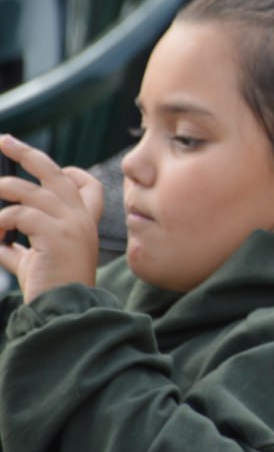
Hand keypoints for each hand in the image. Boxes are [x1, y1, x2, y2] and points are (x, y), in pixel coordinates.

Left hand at [0, 135, 102, 302]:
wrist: (64, 311)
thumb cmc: (52, 290)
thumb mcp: (35, 263)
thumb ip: (18, 250)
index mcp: (84, 223)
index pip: (87, 185)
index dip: (68, 172)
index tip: (44, 170)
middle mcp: (81, 218)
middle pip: (55, 173)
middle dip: (26, 153)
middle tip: (4, 140)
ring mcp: (71, 223)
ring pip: (29, 190)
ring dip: (1, 191)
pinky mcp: (55, 233)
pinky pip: (18, 215)